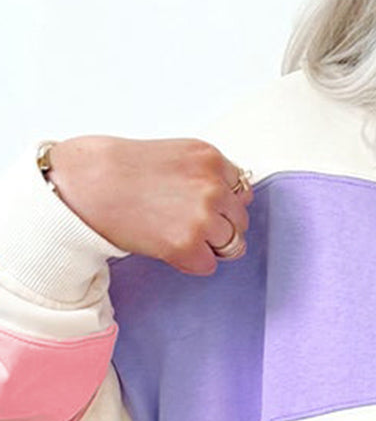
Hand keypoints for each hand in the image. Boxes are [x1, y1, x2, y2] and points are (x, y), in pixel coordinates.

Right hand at [43, 136, 253, 275]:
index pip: (241, 192)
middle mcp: (213, 187)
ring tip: (176, 233)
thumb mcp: (176, 155)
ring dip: (208, 246)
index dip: (222, 204)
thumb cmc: (122, 169)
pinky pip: (209, 265)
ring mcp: (203, 217)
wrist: (89, 183)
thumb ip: (207, 174)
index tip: (199, 207)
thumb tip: (233, 201)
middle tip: (185, 224)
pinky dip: (192, 262)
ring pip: (232, 245)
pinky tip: (168, 246)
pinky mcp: (188, 246)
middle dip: (219, 227)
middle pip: (240, 221)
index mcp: (211, 159)